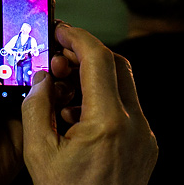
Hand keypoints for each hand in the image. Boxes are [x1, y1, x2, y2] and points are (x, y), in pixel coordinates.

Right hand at [22, 23, 157, 184]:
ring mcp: (145, 136)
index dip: (78, 38)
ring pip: (124, 87)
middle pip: (117, 66)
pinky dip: (103, 100)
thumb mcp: (39, 153)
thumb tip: (41, 76)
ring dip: (94, 78)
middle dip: (86, 54)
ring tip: (61, 90)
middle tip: (58, 58)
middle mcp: (134, 125)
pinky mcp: (147, 147)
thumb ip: (36, 107)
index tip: (60, 30)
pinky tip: (76, 114)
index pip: (99, 60)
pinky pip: (127, 110)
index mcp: (108, 123)